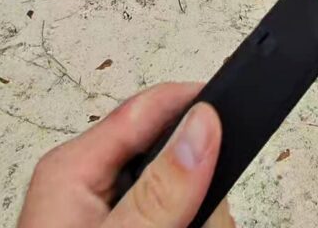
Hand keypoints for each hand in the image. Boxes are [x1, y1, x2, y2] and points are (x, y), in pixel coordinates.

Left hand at [17, 83, 234, 227]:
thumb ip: (159, 191)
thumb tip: (202, 125)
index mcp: (72, 166)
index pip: (150, 106)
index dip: (199, 102)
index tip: (245, 109)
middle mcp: (88, 179)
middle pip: (175, 152)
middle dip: (199, 189)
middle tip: (201, 220)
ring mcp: (107, 208)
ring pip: (185, 186)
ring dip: (199, 215)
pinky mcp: (124, 224)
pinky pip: (179, 211)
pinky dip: (190, 223)